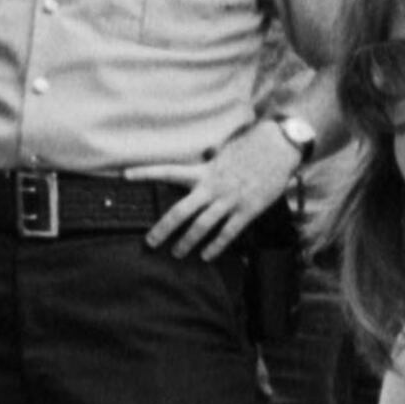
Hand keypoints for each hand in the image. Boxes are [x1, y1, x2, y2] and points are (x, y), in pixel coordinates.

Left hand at [137, 121, 302, 258]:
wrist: (279, 147)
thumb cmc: (251, 147)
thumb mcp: (224, 151)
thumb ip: (210, 162)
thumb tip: (204, 161)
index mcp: (204, 170)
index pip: (168, 171)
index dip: (145, 173)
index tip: (125, 176)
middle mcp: (213, 187)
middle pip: (181, 211)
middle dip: (163, 229)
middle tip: (150, 242)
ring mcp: (230, 200)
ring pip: (202, 226)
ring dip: (187, 242)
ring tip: (177, 254)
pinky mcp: (248, 210)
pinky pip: (228, 233)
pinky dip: (216, 246)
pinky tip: (207, 256)